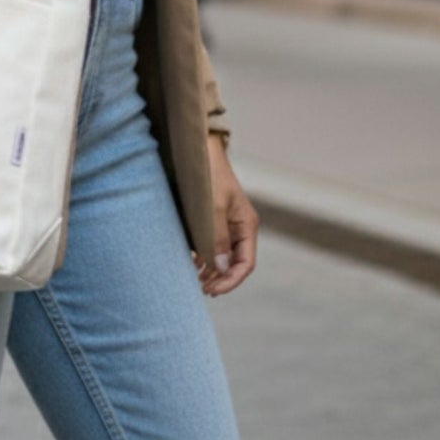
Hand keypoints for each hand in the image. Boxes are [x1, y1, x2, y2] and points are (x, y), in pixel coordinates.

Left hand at [198, 135, 258, 296]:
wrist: (199, 149)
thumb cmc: (209, 175)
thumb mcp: (213, 208)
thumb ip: (217, 238)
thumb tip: (222, 268)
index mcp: (246, 225)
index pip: (245, 263)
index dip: (231, 280)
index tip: (213, 290)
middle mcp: (239, 226)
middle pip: (234, 262)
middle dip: (220, 278)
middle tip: (201, 289)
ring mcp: (226, 223)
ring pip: (222, 255)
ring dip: (211, 270)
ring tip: (196, 281)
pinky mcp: (212, 219)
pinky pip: (211, 244)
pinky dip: (204, 256)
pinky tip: (193, 263)